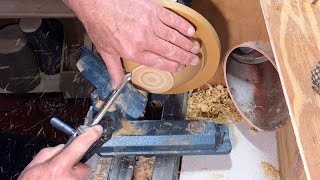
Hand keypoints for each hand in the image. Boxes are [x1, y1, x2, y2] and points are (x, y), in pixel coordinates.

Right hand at [18, 125, 102, 179]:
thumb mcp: (32, 169)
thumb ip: (47, 153)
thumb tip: (62, 146)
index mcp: (58, 168)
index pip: (79, 146)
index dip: (90, 136)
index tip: (97, 130)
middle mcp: (70, 178)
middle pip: (82, 165)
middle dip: (74, 165)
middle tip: (60, 171)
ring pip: (80, 175)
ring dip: (72, 175)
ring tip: (57, 179)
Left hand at [63, 0, 199, 87]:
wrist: (97, 3)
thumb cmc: (100, 25)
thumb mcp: (105, 51)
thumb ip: (114, 69)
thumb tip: (115, 85)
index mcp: (134, 51)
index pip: (159, 62)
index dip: (173, 65)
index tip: (181, 67)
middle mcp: (144, 39)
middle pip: (170, 50)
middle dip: (185, 57)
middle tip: (195, 60)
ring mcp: (150, 23)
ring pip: (173, 36)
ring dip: (187, 43)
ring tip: (196, 48)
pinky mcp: (153, 10)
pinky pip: (172, 19)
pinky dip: (182, 25)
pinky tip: (190, 31)